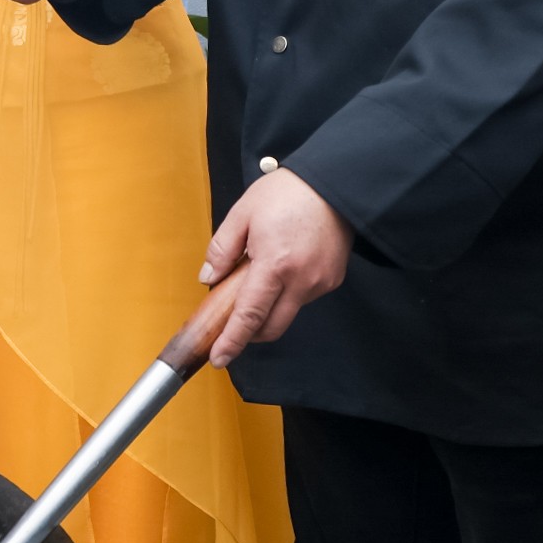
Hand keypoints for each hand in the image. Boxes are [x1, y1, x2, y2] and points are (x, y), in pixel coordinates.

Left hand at [199, 166, 351, 367]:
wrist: (333, 184)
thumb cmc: (287, 193)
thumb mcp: (242, 213)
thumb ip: (222, 249)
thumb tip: (209, 278)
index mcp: (274, 265)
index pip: (249, 316)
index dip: (232, 341)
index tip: (219, 358)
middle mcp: (301, 281)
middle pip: (272, 327)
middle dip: (249, 334)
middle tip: (231, 326)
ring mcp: (320, 282)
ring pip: (288, 312)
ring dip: (268, 308)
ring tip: (259, 277)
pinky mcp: (332, 279)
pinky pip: (303, 297)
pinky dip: (287, 293)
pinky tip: (282, 269)